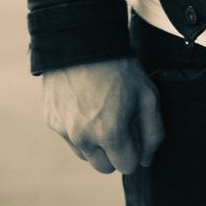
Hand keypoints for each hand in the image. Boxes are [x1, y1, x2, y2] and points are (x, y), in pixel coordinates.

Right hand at [42, 56, 164, 175]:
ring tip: (100, 112)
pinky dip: (78, 129)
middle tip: (118, 123)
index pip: (127, 166)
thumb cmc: (119, 66)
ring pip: (85, 155)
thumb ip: (153, 132)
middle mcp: (84, 137)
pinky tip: (84, 104)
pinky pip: (69, 137)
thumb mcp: (147, 95)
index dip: (134, 150)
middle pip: (104, 166)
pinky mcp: (51, 121)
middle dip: (114, 151)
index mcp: (110, 133)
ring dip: (95, 143)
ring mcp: (64, 130)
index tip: (134, 130)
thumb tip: (146, 160)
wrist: (81, 39)